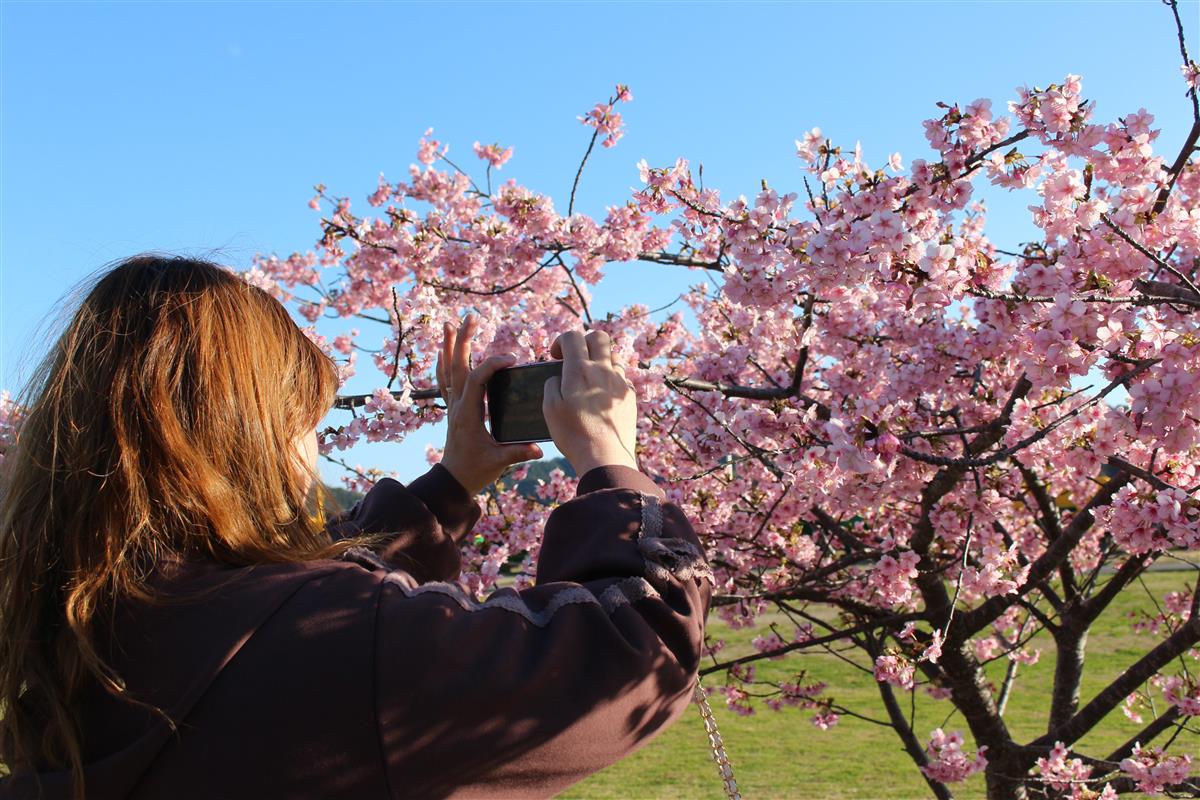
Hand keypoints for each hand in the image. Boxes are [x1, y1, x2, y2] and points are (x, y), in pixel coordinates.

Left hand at [436, 313, 542, 494]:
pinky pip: (444, 381)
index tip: (512, 359)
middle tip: (470, 318)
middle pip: (457, 367)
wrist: (454, 481)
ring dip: (449, 346)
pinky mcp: (453, 409)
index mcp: (468, 414)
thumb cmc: (476, 471)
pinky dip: (443, 364)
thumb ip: (518, 452)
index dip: (493, 365)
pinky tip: (443, 350)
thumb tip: (539, 448)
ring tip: (450, 324)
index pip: (478, 380)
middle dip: (463, 340)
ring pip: (448, 370)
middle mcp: (457, 406)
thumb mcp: (499, 462)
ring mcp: (453, 406)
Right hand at [543, 329, 638, 475]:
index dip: (561, 341)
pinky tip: (603, 395)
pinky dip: (612, 378)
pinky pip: (622, 376)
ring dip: (600, 360)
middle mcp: (602, 370)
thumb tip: (559, 377)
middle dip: (584, 341)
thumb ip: (552, 384)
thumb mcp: (550, 408)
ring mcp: (619, 382)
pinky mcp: (630, 396)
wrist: (604, 456)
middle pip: (599, 337)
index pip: (572, 336)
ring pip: (613, 356)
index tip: (556, 356)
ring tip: (590, 378)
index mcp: (579, 370)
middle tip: (575, 358)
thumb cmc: (573, 434)